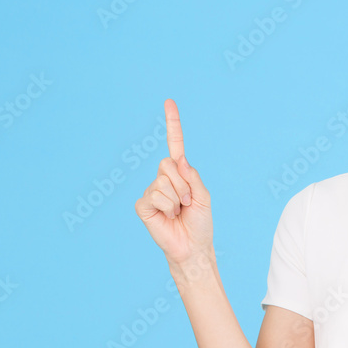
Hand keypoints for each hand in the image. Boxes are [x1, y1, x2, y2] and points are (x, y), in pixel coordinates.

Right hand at [134, 99, 212, 264]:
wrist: (192, 246)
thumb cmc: (200, 223)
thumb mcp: (203, 195)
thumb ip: (191, 176)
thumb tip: (176, 160)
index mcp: (180, 173)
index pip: (175, 144)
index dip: (172, 124)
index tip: (169, 102)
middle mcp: (163, 178)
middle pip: (168, 164)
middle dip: (183, 184)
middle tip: (188, 203)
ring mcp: (152, 190)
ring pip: (163, 181)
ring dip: (177, 198)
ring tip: (179, 212)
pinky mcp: (143, 204)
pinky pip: (155, 195)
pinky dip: (167, 207)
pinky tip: (168, 217)